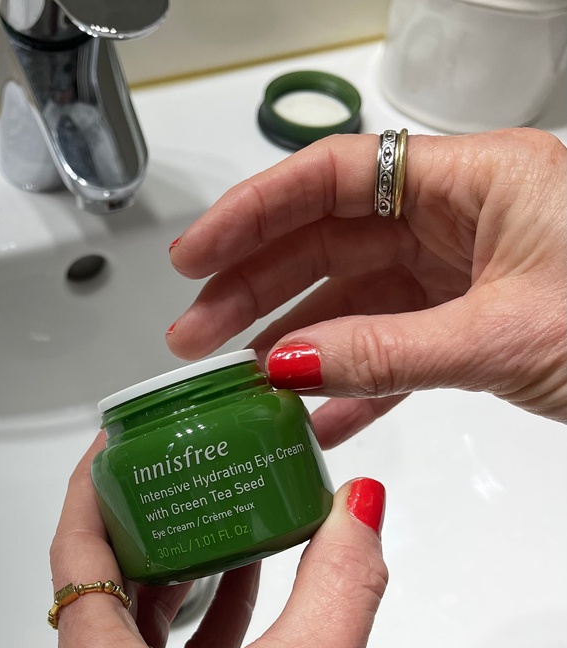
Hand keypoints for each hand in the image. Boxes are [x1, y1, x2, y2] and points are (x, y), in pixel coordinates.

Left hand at [49, 435, 387, 647]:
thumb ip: (340, 580)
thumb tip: (356, 510)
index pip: (75, 551)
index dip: (92, 486)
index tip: (115, 445)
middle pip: (102, 586)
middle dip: (143, 525)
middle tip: (175, 474)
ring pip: (132, 630)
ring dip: (174, 577)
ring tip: (216, 525)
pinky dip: (192, 629)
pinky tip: (240, 602)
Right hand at [167, 128, 566, 447]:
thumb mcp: (503, 334)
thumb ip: (387, 352)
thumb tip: (287, 365)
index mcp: (474, 180)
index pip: (334, 177)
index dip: (253, 214)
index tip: (196, 255)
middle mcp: (460, 216)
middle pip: (328, 241)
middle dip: (255, 289)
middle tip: (195, 336)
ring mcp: (463, 272)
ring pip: (353, 299)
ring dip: (293, 343)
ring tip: (235, 383)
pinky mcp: (471, 324)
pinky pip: (393, 347)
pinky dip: (352, 383)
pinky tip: (313, 418)